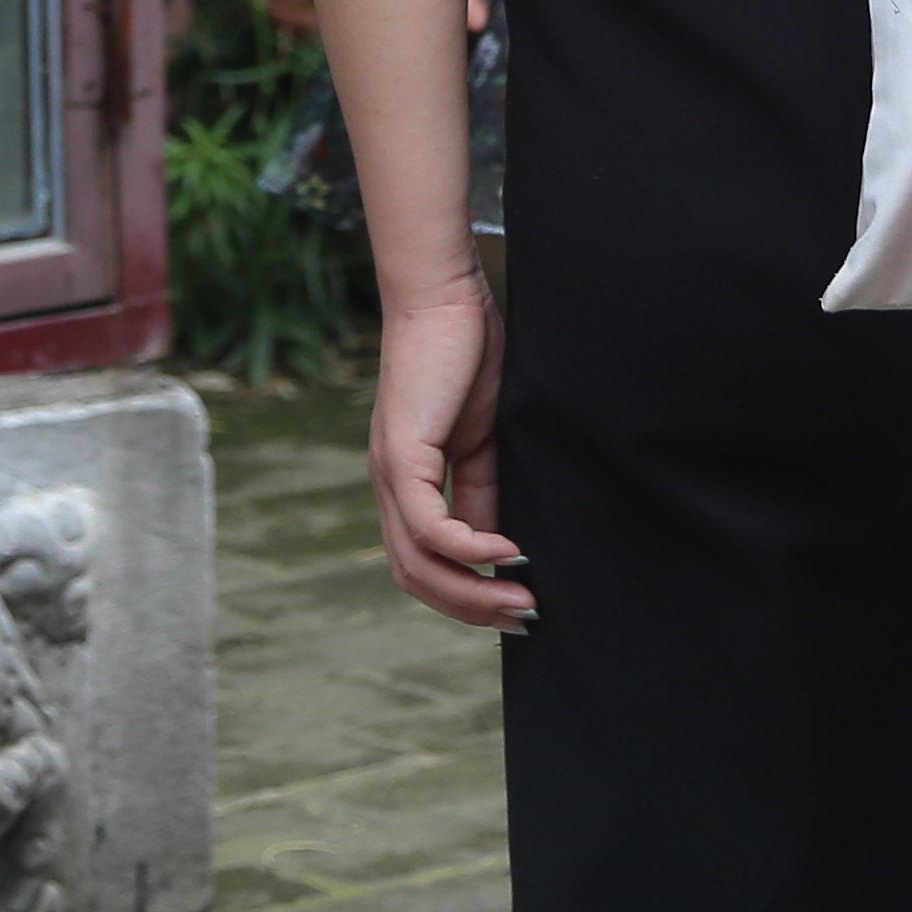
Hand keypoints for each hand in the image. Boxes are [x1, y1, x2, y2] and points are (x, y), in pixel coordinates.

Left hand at [369, 268, 526, 627]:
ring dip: (470, 590)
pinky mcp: (400, 452)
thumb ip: (481, 490)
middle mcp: (388, 485)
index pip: (424, 564)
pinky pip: (425, 524)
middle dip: (471, 608)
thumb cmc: (466, 354)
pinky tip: (506, 551)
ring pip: (416, 562)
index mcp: (406, 484)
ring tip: (520, 597)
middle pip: (415, 577)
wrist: (445, 295)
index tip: (516, 608)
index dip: (466, 596)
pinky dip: (466, 548)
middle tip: (524, 616)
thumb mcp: (481, 438)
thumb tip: (499, 546)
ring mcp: (388, 471)